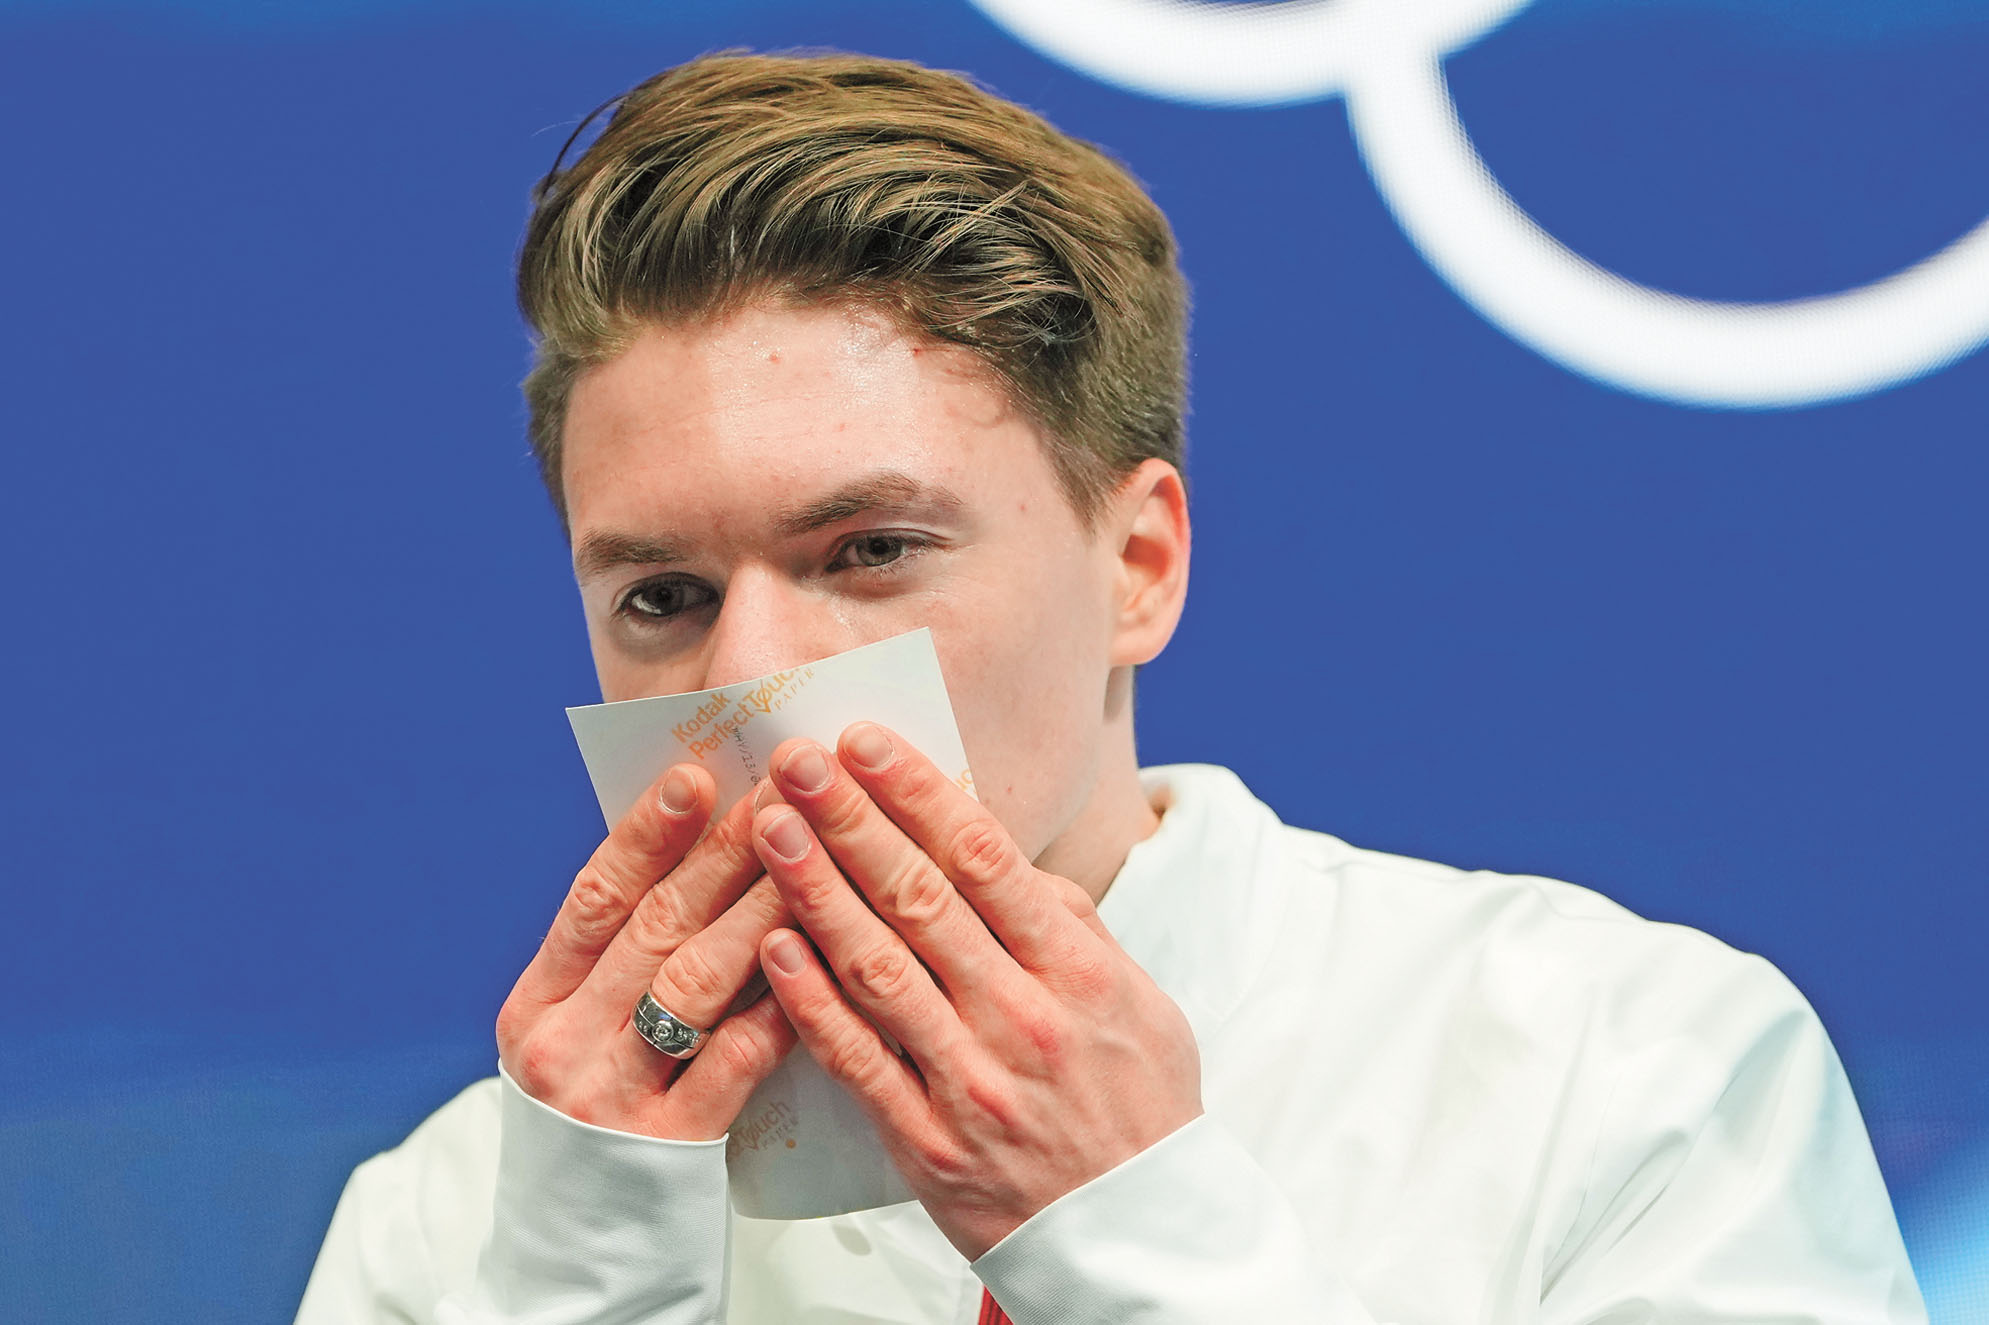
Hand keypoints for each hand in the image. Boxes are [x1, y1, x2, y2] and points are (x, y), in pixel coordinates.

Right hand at [496, 763, 797, 1139]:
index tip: (696, 774)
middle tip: (782, 794)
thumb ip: (623, 966)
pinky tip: (822, 965)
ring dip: (761, 912)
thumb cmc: (600, 1128)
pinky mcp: (665, 1150)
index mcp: (533, 1009)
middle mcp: (559, 1046)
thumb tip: (703, 858)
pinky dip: (779, 1007)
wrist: (575, 1264)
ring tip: (813, 859)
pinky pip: (733, 1061)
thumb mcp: (582, 1044)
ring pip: (695, 982)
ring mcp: (608, 1098)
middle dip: (723, 854)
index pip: (592, 900)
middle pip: (652, 927)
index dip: (644, 833)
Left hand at [751, 726, 1202, 1257]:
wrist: (1141, 1240)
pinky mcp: (928, 1145)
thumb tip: (1003, 857)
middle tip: (794, 760)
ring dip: (816, 891)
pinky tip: (773, 946)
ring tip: (769, 828)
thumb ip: (1072, 926)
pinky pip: (858, 1062)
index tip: (864, 741)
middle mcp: (1024, 1019)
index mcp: (1077, 973)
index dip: (918, 793)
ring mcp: (972, 1083)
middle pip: (922, 900)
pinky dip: (811, 1002)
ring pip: (879, 970)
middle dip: (851, 820)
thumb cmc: (1138, 1106)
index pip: (986, 859)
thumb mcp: (1138, 1002)